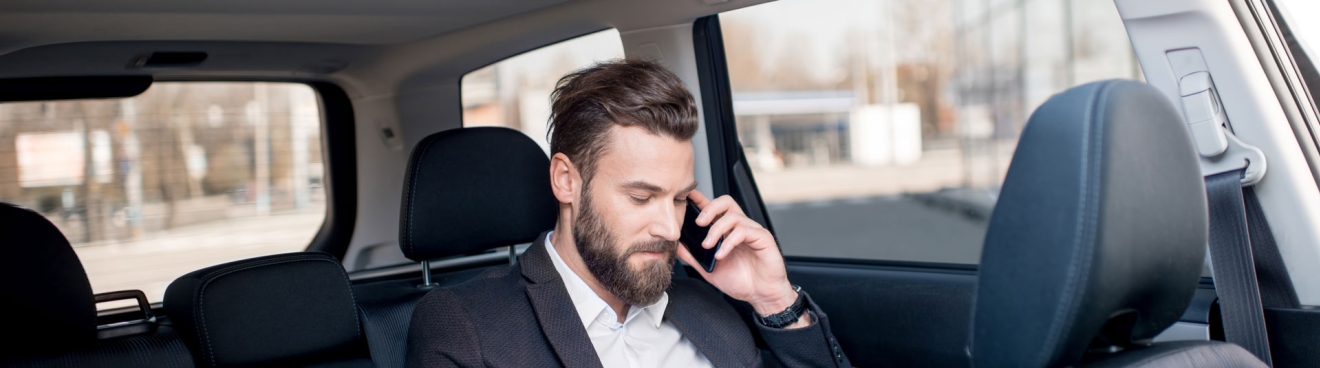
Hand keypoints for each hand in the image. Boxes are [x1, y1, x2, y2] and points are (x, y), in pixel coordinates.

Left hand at [676, 191, 807, 327]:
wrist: (761, 295)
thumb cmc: (741, 281)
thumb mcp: (709, 269)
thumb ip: (693, 257)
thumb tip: (676, 247)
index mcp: (727, 231)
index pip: (714, 209)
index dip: (700, 200)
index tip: (687, 196)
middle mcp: (740, 227)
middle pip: (726, 202)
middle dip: (709, 208)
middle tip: (698, 222)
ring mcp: (752, 231)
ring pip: (733, 216)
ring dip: (716, 229)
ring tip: (707, 246)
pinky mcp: (763, 238)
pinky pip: (744, 231)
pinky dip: (729, 242)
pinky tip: (721, 255)